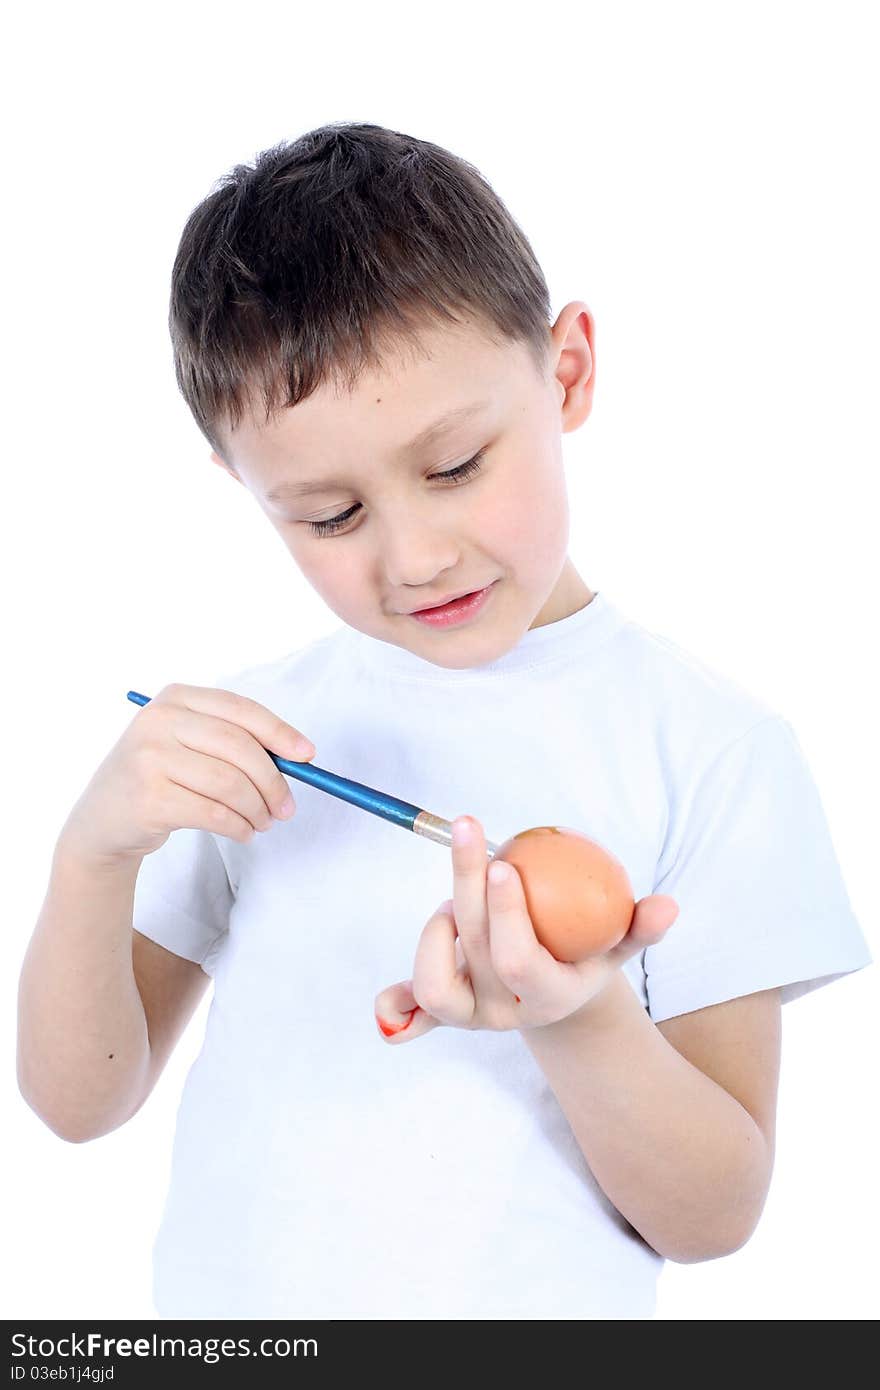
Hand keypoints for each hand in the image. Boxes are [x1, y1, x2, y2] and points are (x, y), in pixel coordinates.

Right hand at [58, 684, 315, 870]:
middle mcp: (159, 721)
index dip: (279, 732)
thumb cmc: (159, 779)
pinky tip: (243, 832)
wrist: (102, 822)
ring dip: (257, 809)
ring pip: (230, 784)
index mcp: (175, 698)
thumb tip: (297, 756)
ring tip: (262, 822)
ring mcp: (149, 758)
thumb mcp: (187, 745)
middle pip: (239, 747)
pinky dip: (239, 826)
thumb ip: (234, 742)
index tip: (307, 755)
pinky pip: (215, 814)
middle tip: (287, 807)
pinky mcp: (149, 798)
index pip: (240, 710)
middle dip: (273, 781)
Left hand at [375, 815, 678, 1042]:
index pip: (519, 961)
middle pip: (475, 949)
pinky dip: (395, 1009)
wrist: (555, 999)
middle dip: (466, 887)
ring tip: (454, 898)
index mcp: (549, 996)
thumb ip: (639, 926)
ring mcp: (470, 1018)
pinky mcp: (443, 1015)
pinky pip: (412, 1016)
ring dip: (436, 931)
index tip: (502, 863)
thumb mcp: (616, 944)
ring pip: (435, 983)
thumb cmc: (585, 954)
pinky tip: (382, 1001)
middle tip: (467, 831)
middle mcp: (505, 1013)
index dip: (506, 915)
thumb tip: (668, 905)